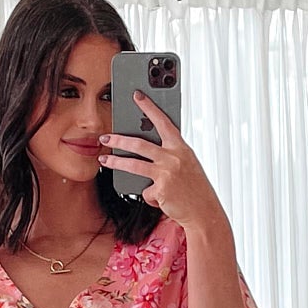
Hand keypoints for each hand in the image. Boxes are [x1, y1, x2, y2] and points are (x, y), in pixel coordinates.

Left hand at [99, 91, 227, 231]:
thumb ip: (170, 155)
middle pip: (139, 144)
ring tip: (103, 160)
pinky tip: (163, 200)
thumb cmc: (195, 188)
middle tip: (105, 137)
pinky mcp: (160, 190)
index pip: (163, 122)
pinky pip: (145, 192)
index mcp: (181, 147)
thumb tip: (146, 151)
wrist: (204, 212)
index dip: (149, 107)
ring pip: (133, 165)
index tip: (137, 95)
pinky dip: (151, 197)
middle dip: (119, 139)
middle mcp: (173, 157)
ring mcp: (166, 173)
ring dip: (115, 162)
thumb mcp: (186, 165)